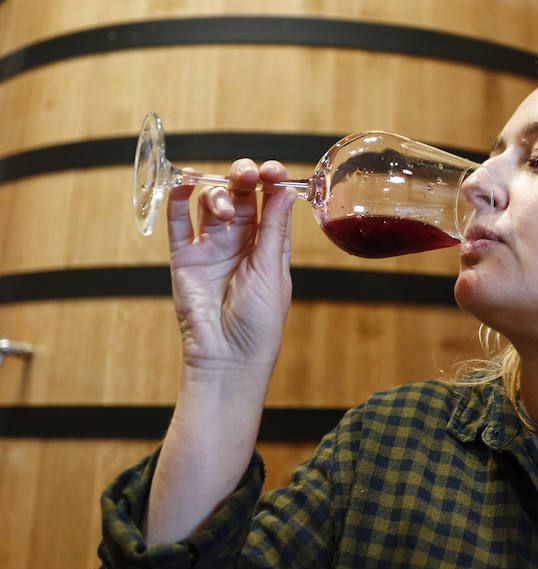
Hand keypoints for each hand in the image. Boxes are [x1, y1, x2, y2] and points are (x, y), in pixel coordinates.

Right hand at [166, 159, 295, 374]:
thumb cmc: (259, 321)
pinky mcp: (184, 256)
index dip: (271, 181)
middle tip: (245, 175)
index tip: (273, 170)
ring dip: (216, 194)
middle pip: (240, 195)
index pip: (269, 201)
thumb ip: (273, 229)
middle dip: (242, 177)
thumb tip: (286, 191)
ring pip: (210, 202)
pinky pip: (179, 222)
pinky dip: (180, 200)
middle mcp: (240, 241)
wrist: (227, 356)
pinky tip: (185, 184)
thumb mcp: (272, 271)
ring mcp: (211, 246)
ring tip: (222, 213)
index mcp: (268, 244)